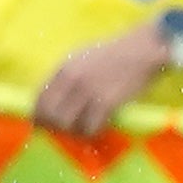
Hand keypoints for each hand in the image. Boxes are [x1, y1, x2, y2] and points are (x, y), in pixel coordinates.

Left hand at [32, 20, 174, 135]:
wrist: (144, 50)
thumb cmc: (116, 54)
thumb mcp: (83, 58)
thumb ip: (67, 76)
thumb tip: (53, 99)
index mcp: (63, 68)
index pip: (39, 100)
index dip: (40, 117)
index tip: (46, 125)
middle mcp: (71, 80)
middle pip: (50, 116)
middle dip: (56, 127)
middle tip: (68, 130)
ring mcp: (88, 91)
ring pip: (67, 125)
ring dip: (75, 131)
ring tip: (85, 129)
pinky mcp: (106, 102)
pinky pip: (90, 127)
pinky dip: (92, 132)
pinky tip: (100, 127)